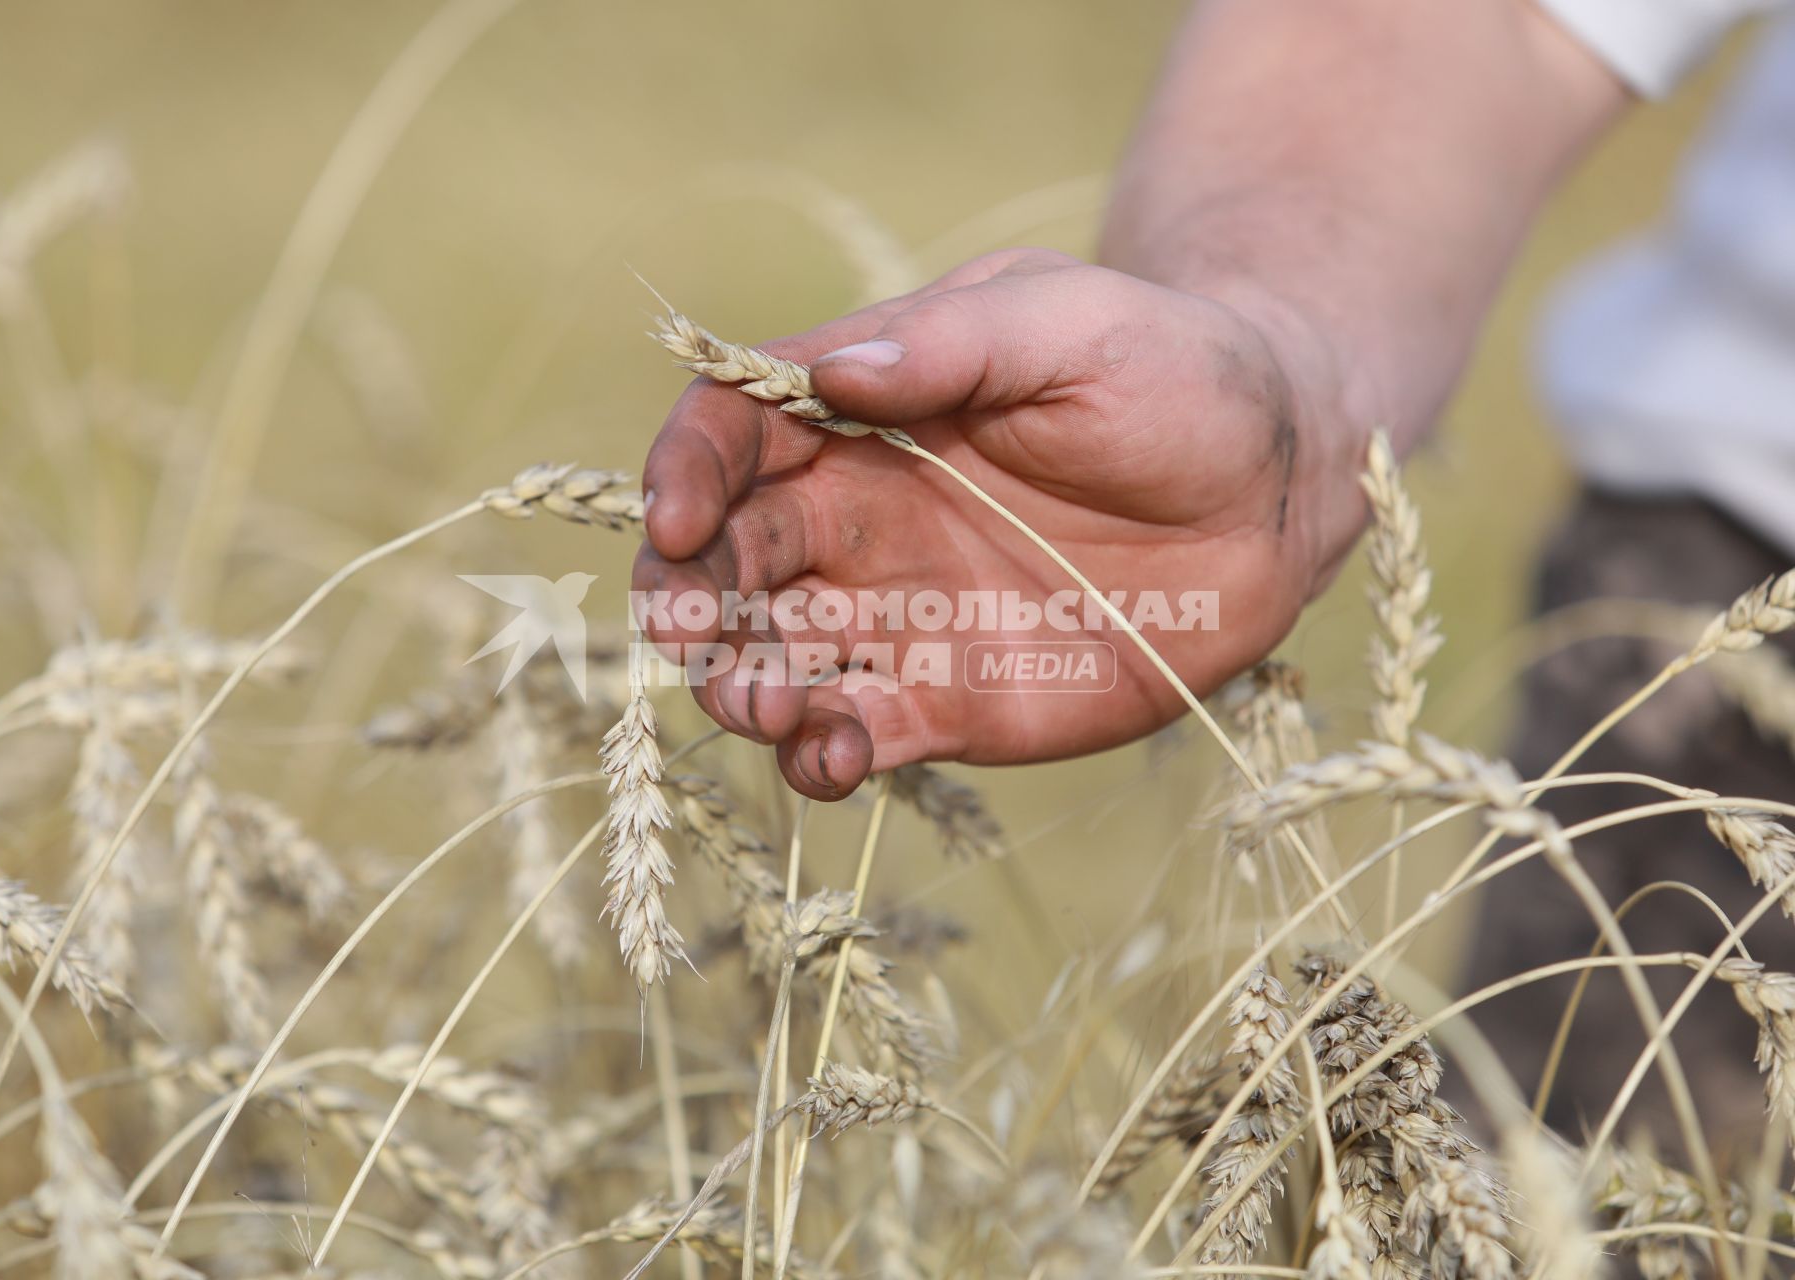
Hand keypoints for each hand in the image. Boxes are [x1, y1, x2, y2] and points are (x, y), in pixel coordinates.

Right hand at [635, 249, 1365, 799]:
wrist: (1277, 489)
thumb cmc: (1178, 371)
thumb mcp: (1072, 323)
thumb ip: (955, 343)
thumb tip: (832, 375)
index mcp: (863, 410)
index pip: (733, 433)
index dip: (683, 470)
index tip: (673, 517)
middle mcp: (855, 513)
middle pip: (727, 556)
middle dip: (689, 595)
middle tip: (689, 633)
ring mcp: (893, 614)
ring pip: (770, 656)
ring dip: (739, 684)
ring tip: (760, 703)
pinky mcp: (942, 702)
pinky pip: (853, 734)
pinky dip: (819, 755)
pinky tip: (831, 758)